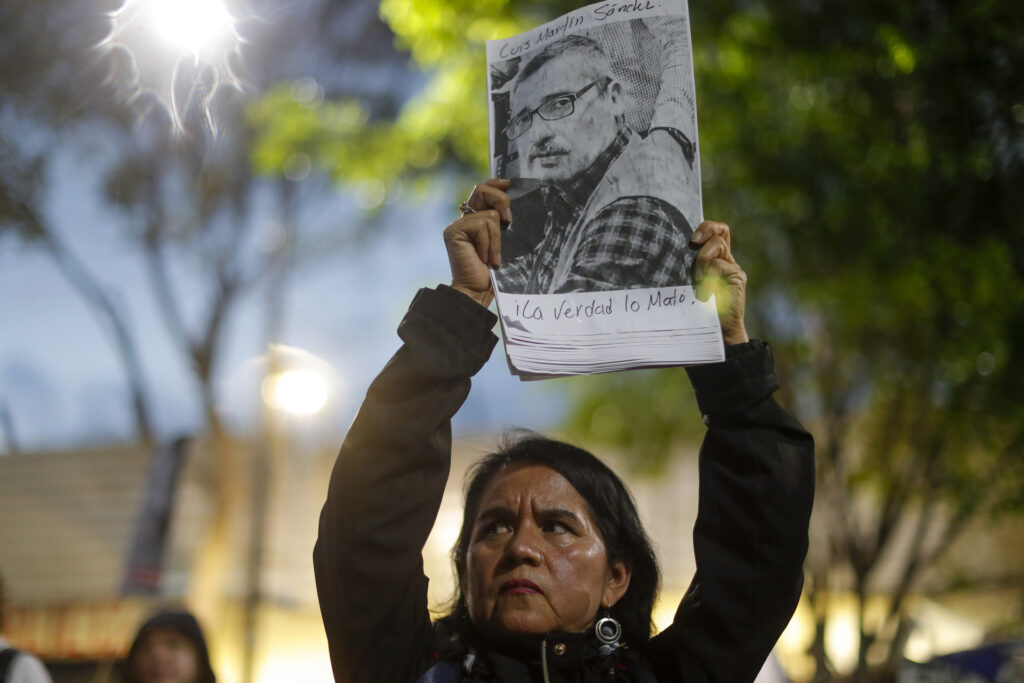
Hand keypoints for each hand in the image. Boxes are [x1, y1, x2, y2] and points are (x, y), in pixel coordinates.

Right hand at [443, 179, 511, 307]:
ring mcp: (457, 224)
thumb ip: (503, 223)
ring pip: (489, 214)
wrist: (477, 292)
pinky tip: (483, 258)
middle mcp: (465, 219)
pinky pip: (482, 225)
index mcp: (476, 219)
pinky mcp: (454, 231)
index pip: (483, 190)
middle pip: (482, 190)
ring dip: (497, 239)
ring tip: (492, 257)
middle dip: (501, 200)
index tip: (509, 184)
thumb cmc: (494, 272)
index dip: (495, 183)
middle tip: (508, 220)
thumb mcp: (504, 241)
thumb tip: (515, 204)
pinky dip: (488, 243)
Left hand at [692, 220, 748, 345]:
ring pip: (716, 245)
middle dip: (706, 229)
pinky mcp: (737, 276)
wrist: (717, 331)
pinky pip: (719, 265)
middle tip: (694, 242)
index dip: (704, 227)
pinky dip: (707, 278)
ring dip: (701, 261)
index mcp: (712, 259)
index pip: (714, 232)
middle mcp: (724, 259)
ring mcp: (732, 267)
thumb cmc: (695, 309)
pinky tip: (703, 294)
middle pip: (720, 230)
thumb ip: (686, 268)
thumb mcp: (687, 283)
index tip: (690, 237)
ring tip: (697, 280)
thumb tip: (664, 252)